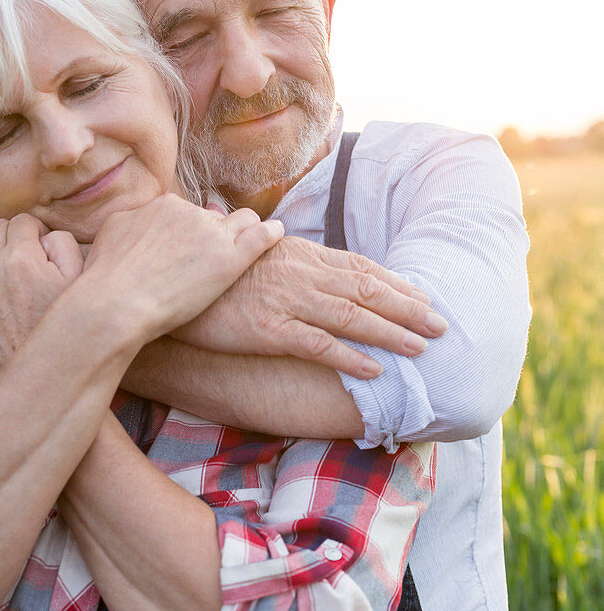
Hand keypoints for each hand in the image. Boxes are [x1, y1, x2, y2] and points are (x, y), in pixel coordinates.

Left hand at [0, 215, 84, 383]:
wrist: (42, 381)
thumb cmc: (66, 332)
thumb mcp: (79, 282)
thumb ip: (63, 244)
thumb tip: (43, 234)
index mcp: (23, 259)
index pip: (23, 222)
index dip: (35, 227)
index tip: (41, 239)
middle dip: (10, 230)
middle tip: (23, 244)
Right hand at [82, 194, 283, 343]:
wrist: (116, 301)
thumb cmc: (106, 275)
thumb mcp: (111, 233)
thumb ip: (131, 221)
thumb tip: (137, 220)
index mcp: (163, 206)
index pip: (186, 213)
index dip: (190, 230)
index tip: (190, 247)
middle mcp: (190, 213)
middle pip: (213, 217)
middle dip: (215, 233)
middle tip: (213, 255)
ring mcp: (212, 234)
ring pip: (242, 220)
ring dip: (246, 229)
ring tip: (254, 240)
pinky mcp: (230, 259)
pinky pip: (261, 235)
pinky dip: (271, 232)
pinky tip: (278, 232)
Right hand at [173, 235, 447, 378]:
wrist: (169, 281)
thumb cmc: (211, 269)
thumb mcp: (249, 250)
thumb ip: (281, 252)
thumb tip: (294, 240)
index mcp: (298, 253)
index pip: (359, 267)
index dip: (395, 283)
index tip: (422, 297)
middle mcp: (299, 273)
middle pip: (365, 289)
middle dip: (407, 308)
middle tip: (441, 326)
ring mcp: (285, 300)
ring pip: (350, 315)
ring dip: (390, 333)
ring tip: (420, 349)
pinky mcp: (268, 328)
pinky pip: (316, 344)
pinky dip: (348, 356)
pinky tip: (373, 370)